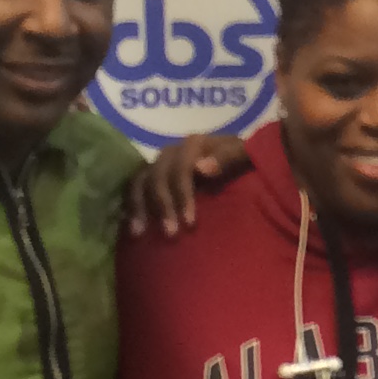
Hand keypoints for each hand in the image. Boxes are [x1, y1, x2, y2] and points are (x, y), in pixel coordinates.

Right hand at [126, 131, 251, 234]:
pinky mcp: (153, 179)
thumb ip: (229, 157)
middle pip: (158, 175)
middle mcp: (172, 152)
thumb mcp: (246, 156)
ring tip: (138, 233)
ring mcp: (160, 165)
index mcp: (194, 144)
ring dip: (138, 206)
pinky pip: (135, 189)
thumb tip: (201, 168)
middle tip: (171, 234)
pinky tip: (132, 227)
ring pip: (141, 180)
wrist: (240, 166)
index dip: (182, 194)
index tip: (190, 223)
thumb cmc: (246, 162)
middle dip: (162, 205)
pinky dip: (131, 206)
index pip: (181, 167)